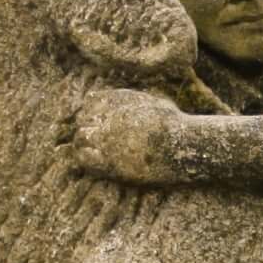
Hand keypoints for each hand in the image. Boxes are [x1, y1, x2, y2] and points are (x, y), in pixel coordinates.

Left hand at [63, 89, 190, 184]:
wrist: (182, 146)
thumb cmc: (176, 126)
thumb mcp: (156, 103)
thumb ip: (138, 102)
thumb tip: (136, 104)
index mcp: (119, 101)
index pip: (91, 101)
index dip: (93, 112)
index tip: (98, 120)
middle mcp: (109, 117)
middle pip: (83, 120)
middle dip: (88, 127)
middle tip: (96, 138)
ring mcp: (106, 139)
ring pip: (80, 138)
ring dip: (84, 143)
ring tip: (94, 150)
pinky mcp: (109, 160)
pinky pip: (83, 158)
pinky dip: (84, 159)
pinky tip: (94, 162)